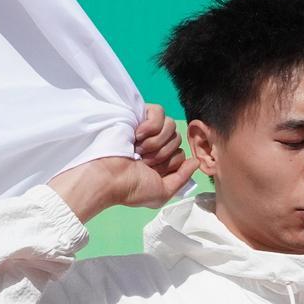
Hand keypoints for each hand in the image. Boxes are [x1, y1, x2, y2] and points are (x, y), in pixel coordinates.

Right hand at [49, 104, 194, 221]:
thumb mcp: (162, 192)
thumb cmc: (132, 188)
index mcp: (159, 161)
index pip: (181, 154)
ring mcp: (146, 129)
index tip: (152, 171)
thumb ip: (182, 178)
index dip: (171, 163)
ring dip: (156, 142)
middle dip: (163, 154)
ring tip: (139, 150)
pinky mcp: (138, 115)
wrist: (108, 177)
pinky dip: (151, 125)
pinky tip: (137, 135)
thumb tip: (195, 161)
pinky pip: (158, 111)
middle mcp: (154, 144)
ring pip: (171, 126)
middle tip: (144, 161)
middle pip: (177, 139)